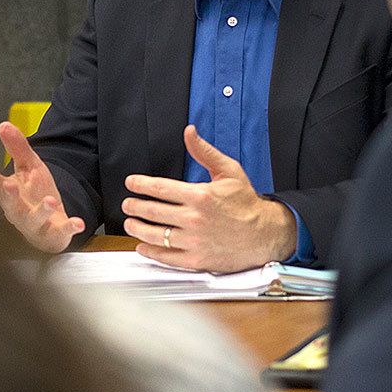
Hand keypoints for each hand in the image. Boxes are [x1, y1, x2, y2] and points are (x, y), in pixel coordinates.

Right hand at [0, 122, 86, 252]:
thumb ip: (17, 148)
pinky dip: (69, 227)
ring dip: (42, 210)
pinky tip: (78, 222)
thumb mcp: (29, 169)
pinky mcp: (54, 234)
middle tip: (8, 185)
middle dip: (9, 196)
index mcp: (11, 195)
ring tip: (49, 201)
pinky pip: (62, 231)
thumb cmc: (34, 197)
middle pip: (11, 205)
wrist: (49, 230)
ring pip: (35, 219)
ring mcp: (36, 225)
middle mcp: (19, 212)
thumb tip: (3, 124)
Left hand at [120, 126, 297, 271]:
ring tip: (130, 224)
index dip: (140, 185)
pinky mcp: (197, 259)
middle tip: (127, 205)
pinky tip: (143, 246)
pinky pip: (167, 257)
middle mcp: (194, 219)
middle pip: (153, 211)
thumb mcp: (229, 170)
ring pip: (155, 235)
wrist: (265, 234)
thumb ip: (204, 152)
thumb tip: (189, 132)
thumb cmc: (247, 204)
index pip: (160, 188)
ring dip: (137, 228)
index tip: (131, 183)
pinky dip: (151, 251)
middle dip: (134, 207)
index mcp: (200, 196)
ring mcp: (194, 241)